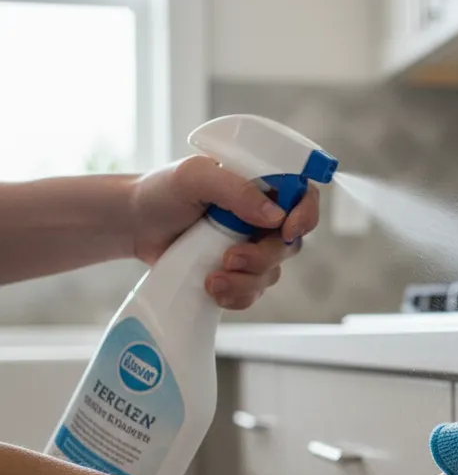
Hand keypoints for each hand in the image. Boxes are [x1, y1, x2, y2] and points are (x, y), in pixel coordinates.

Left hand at [129, 155, 320, 309]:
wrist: (133, 226)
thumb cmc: (161, 192)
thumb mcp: (194, 177)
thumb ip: (235, 189)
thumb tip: (274, 216)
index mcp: (260, 186)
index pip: (303, 196)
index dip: (306, 215)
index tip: (287, 230)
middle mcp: (262, 218)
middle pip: (290, 244)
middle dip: (262, 259)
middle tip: (230, 259)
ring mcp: (251, 248)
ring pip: (272, 274)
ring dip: (245, 282)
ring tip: (212, 279)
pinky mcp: (237, 274)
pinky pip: (254, 293)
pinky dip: (237, 296)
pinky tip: (213, 289)